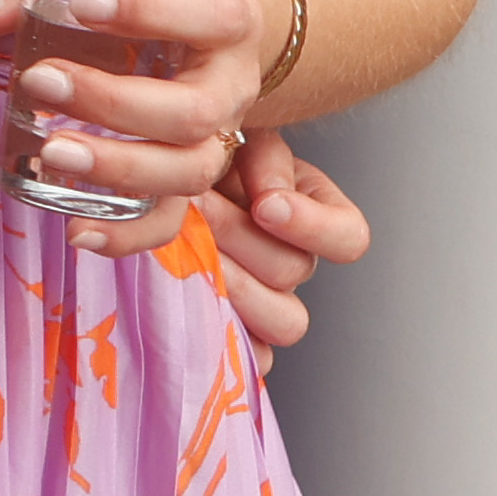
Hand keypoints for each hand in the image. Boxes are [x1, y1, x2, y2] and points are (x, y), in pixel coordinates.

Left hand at [0, 0, 270, 217]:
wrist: (179, 10)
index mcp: (225, 15)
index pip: (210, 15)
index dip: (149, 12)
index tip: (81, 5)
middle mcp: (229, 84)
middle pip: (193, 111)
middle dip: (113, 103)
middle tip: (41, 80)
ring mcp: (211, 137)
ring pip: (189, 171)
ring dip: (118, 168)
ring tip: (50, 151)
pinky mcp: (180, 178)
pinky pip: (170, 221)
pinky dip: (127, 237)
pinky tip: (76, 231)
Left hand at [190, 131, 370, 367]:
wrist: (147, 181)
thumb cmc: (194, 155)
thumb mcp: (234, 137)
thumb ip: (263, 158)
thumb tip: (274, 197)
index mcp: (309, 211)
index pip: (349, 237)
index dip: (314, 226)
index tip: (266, 205)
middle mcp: (293, 261)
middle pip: (294, 272)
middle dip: (239, 236)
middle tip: (196, 207)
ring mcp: (266, 303)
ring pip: (283, 322)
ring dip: (232, 283)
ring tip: (187, 249)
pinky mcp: (234, 333)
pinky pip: (250, 358)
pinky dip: (225, 336)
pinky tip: (189, 302)